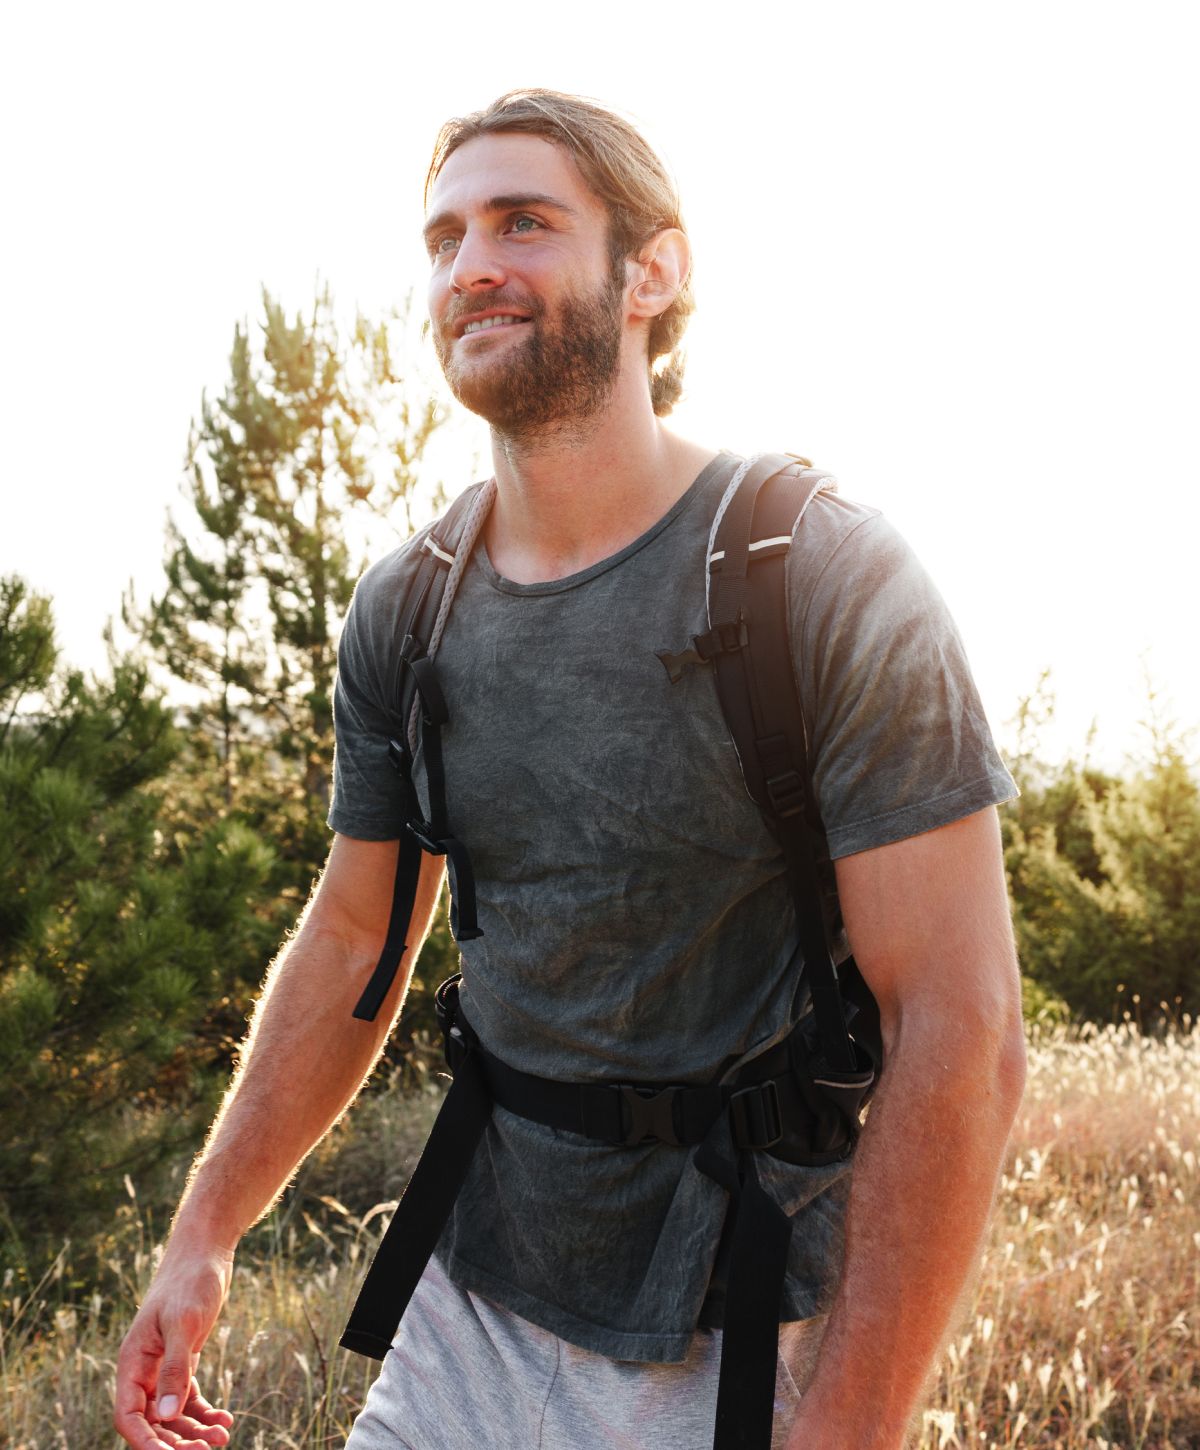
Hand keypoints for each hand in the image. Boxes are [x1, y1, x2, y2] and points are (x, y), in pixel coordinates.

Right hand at [113, 1245, 234, 1449]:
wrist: (206, 1252)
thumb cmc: (190, 1281)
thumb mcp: (184, 1323)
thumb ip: (175, 1368)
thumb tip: (166, 1416)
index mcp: (133, 1361)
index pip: (129, 1415)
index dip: (145, 1442)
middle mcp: (144, 1369)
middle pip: (152, 1421)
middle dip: (175, 1442)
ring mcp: (164, 1367)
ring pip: (173, 1414)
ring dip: (194, 1431)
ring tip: (222, 1437)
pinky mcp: (185, 1361)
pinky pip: (189, 1398)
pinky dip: (205, 1412)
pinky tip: (225, 1420)